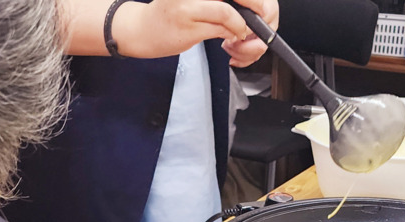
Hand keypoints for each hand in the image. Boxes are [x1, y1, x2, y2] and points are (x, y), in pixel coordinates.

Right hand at [112, 0, 276, 60]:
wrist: (142, 29)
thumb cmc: (169, 13)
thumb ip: (219, 1)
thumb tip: (249, 5)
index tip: (261, 5)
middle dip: (255, 6)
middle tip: (262, 15)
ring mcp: (189, 7)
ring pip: (229, 13)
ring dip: (241, 25)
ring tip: (241, 30)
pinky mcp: (188, 27)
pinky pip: (220, 29)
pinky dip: (231, 34)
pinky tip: (231, 36)